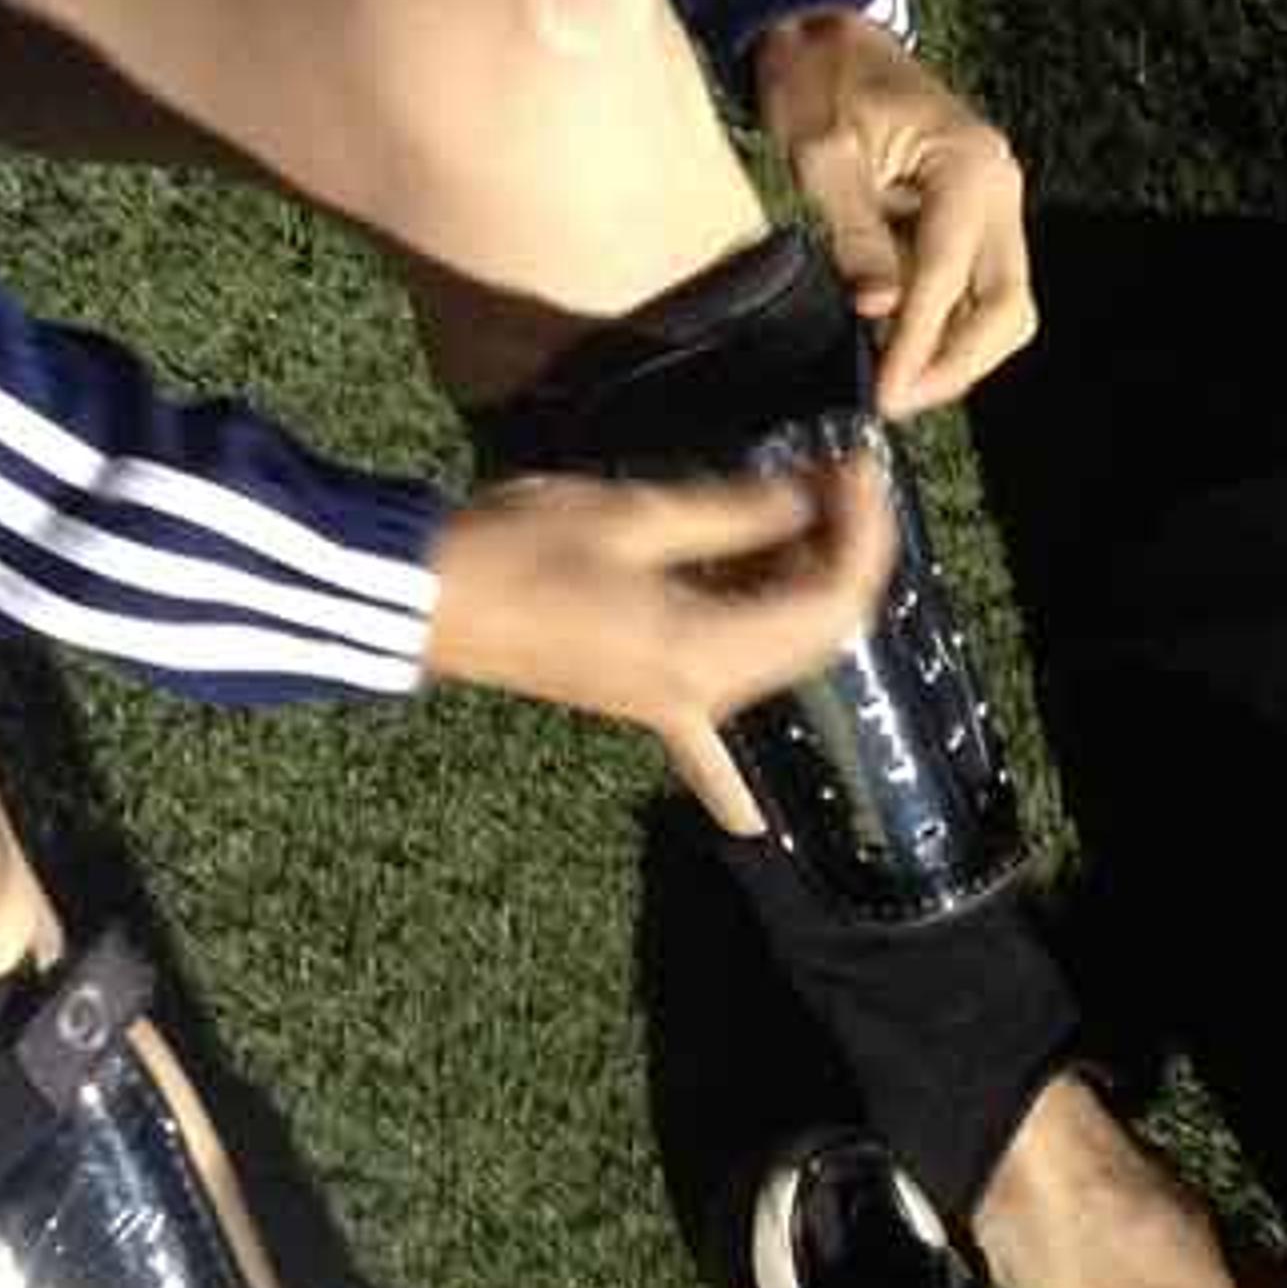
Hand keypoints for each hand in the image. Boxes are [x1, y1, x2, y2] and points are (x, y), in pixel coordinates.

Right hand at [427, 453, 894, 737]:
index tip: (858, 464)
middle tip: (835, 473)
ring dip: (803, 597)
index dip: (860, 528)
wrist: (426, 600)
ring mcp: (670, 705)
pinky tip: (750, 824)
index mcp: (707, 653)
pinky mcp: (641, 699)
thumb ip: (736, 514)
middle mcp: (702, 695)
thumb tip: (810, 498)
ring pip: (775, 663)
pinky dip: (728, 779)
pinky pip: (701, 745)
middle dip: (842, 550)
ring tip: (804, 515)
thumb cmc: (517, 551)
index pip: (828, 598)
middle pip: (815, 632)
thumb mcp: (635, 515)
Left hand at [747, 11, 1036, 418]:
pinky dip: (952, 321)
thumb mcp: (822, 154)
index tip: (885, 398)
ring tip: (897, 380)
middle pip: (1006, 305)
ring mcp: (997, 199)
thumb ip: (854, 233)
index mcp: (967, 166)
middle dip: (956, 363)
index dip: (918, 347)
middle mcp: (1000, 185)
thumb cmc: (820, 81)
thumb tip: (879, 310)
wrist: (831, 31)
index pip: (948, 279)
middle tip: (896, 401)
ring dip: (960, 350)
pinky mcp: (980, 211)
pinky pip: (982, 283)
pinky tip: (905, 342)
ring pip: (1004, 303)